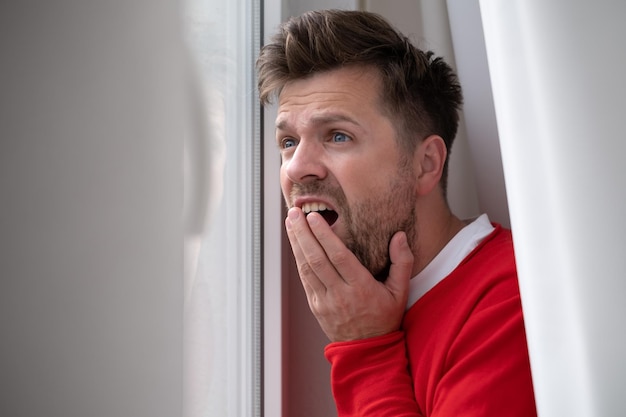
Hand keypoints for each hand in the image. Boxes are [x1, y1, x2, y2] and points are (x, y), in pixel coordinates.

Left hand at [285, 207, 413, 341]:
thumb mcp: (401, 292)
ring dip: (296, 243)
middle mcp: (340, 294)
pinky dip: (298, 258)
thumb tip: (399, 236)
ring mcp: (325, 301)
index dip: (324, 235)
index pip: (339, 256)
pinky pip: (305, 279)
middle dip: (303, 233)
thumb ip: (402, 262)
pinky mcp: (315, 306)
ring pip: (306, 268)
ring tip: (290, 221)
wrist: (367, 350)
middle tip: (294, 212)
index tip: (314, 217)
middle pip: (317, 259)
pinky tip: (295, 243)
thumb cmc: (385, 317)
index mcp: (361, 288)